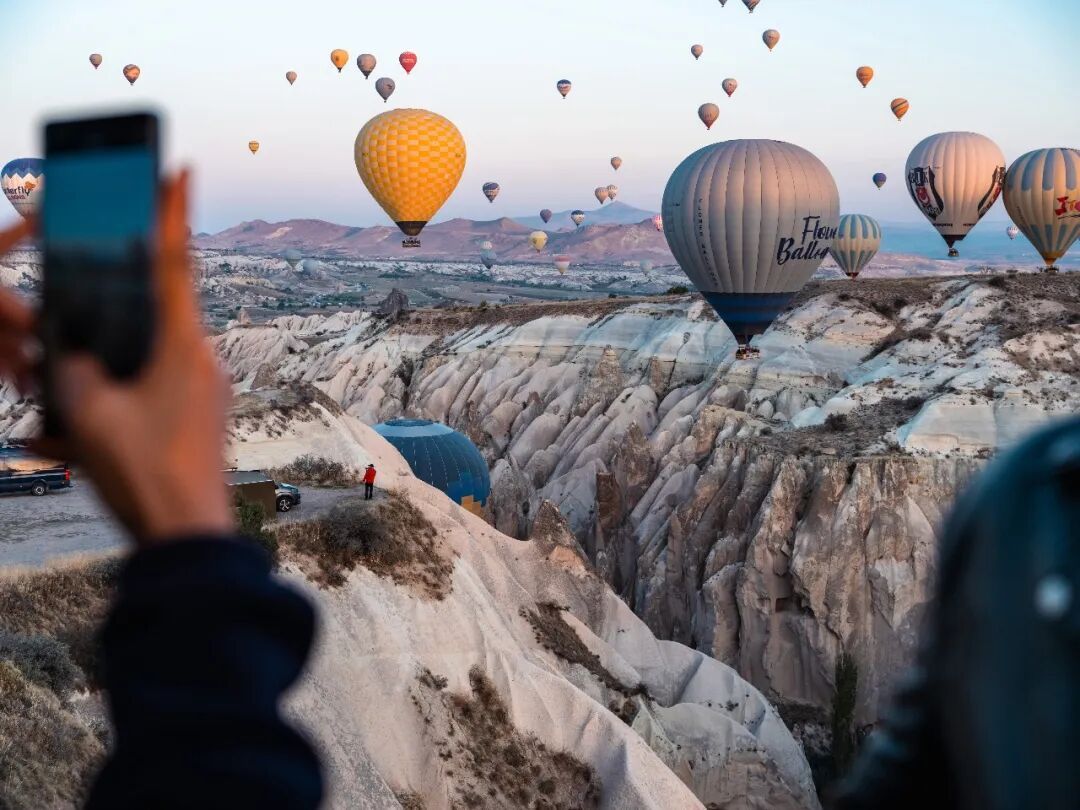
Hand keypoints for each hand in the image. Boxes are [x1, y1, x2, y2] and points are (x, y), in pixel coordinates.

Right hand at [0, 172, 235, 545]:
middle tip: (83, 345)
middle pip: (150, 316)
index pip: (174, 262)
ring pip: (143, 362)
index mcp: (182, 345)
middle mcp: (202, 360)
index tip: (181, 169)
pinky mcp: (199, 419)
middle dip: (111, 321)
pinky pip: (150, 397)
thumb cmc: (145, 475)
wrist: (189, 539)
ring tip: (66, 421)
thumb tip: (73, 354)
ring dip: (103, 380)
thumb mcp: (87, 413)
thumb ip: (73, 368)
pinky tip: (72, 443)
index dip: (171, 212)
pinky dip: (113, 409)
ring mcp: (204, 391)